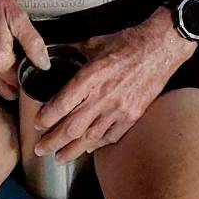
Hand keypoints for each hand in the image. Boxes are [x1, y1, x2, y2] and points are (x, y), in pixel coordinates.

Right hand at [0, 0, 50, 99]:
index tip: (38, 67)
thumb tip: (44, 64)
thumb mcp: (18, 18)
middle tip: (31, 67)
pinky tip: (7, 53)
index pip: (20, 84)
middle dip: (20, 84)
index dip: (31, 76)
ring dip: (9, 79)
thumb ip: (33, 43)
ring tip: (21, 59)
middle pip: (8, 91)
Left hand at [33, 9, 192, 162]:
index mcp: (90, 77)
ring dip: (71, 150)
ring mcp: (119, 109)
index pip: (61, 105)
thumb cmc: (129, 42)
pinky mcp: (133, 116)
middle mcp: (102, 97)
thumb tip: (53, 50)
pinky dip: (97, 145)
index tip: (38, 124)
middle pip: (71, 127)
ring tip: (59, 157)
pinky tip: (88, 148)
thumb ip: (73, 49)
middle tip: (40, 149)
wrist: (161, 48)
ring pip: (89, 138)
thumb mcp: (96, 42)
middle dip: (52, 142)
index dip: (46, 118)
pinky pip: (111, 137)